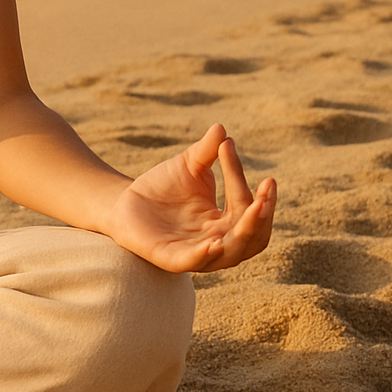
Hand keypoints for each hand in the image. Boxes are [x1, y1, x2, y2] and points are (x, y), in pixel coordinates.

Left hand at [105, 123, 275, 272]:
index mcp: (226, 222)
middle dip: (263, 214)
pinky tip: (216, 242)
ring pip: (232, 253)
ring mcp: (197, 254)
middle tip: (267, 190)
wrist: (125, 202)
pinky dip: (207, 254)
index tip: (227, 147)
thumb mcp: (188, 166)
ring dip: (246, 232)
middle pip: (253, 237)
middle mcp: (219, 242)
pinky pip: (195, 262)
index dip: (239, 177)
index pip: (245, 204)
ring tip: (255, 207)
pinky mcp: (171, 259)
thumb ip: (206, 151)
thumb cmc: (163, 187)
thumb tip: (221, 128)